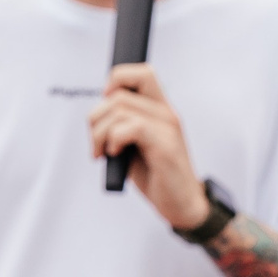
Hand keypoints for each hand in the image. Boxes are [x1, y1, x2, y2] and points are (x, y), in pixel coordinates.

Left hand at [87, 64, 209, 231]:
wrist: (181, 204)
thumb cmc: (156, 175)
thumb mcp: (133, 144)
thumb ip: (121, 123)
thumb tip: (98, 111)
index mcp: (159, 109)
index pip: (142, 72)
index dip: (117, 80)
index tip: (106, 106)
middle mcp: (166, 113)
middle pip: (120, 92)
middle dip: (96, 117)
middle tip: (97, 141)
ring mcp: (168, 127)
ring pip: (119, 109)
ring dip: (99, 134)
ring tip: (103, 152)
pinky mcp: (166, 145)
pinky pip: (131, 127)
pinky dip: (114, 140)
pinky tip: (115, 154)